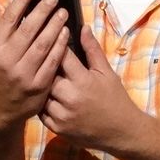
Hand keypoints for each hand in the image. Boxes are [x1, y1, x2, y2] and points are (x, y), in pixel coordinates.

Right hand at [0, 0, 71, 129]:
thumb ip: (5, 36)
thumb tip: (21, 10)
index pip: (9, 19)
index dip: (21, 1)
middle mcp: (8, 60)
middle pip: (29, 28)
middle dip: (43, 10)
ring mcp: (24, 74)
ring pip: (43, 43)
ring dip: (55, 25)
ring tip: (62, 12)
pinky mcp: (39, 85)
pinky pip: (53, 61)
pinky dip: (61, 45)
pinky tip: (66, 33)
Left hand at [40, 25, 141, 148]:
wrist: (122, 132)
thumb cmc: (115, 99)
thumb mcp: (106, 72)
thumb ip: (92, 50)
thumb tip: (82, 28)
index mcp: (83, 80)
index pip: (61, 56)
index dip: (54, 46)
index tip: (49, 39)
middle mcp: (70, 97)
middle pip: (46, 75)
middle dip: (44, 66)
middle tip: (39, 58)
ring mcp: (62, 115)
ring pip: (40, 93)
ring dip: (39, 85)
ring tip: (37, 76)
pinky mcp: (57, 128)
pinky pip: (40, 112)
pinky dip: (40, 103)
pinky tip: (41, 95)